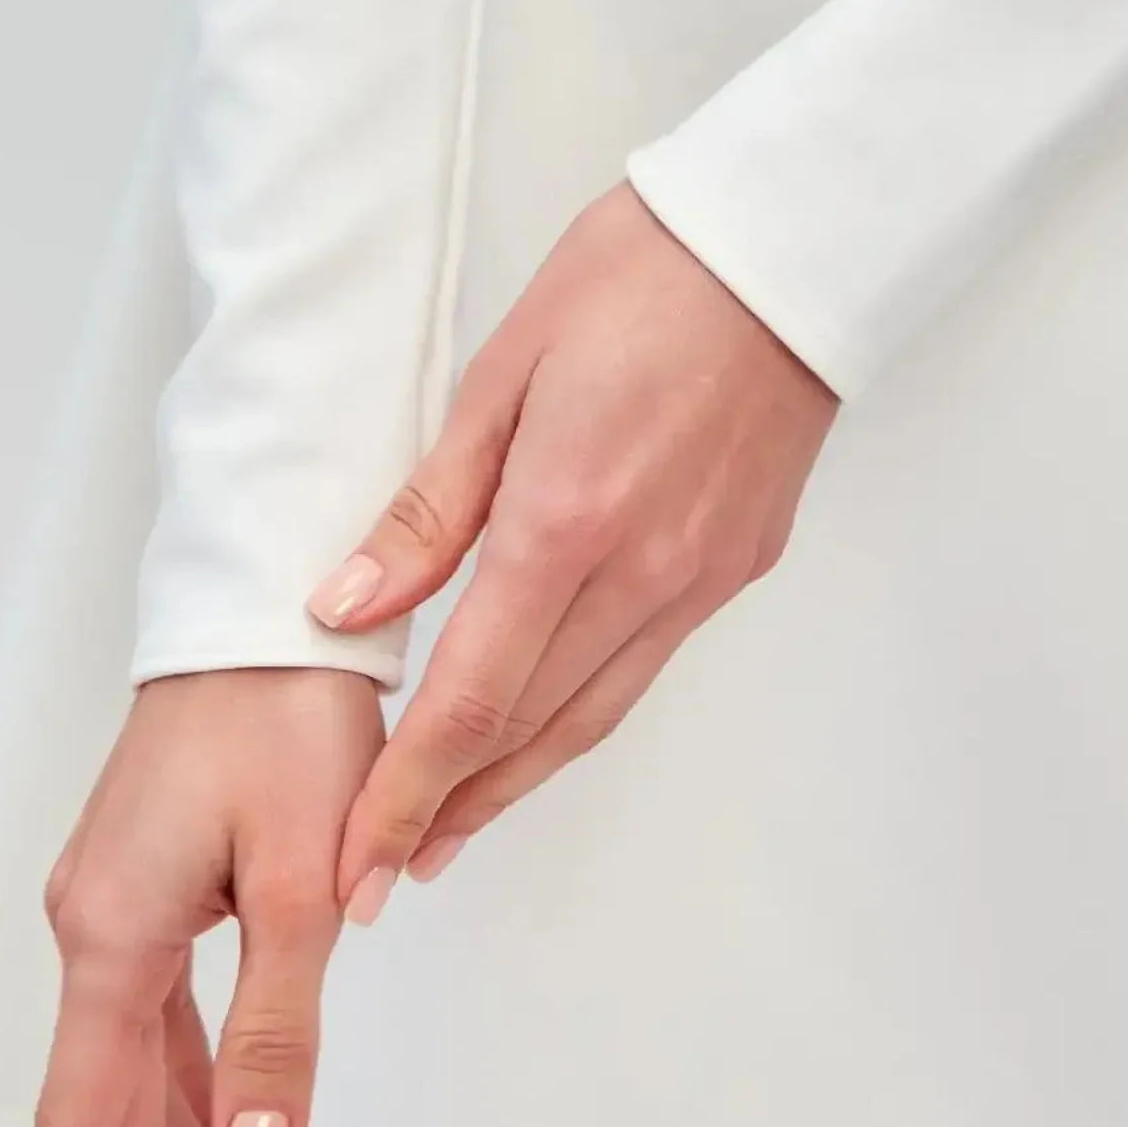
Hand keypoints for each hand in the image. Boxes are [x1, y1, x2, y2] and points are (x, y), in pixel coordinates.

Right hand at [11, 668, 383, 1126]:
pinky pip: (163, 1004)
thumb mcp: (297, 885)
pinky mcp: (156, 873)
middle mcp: (98, 922)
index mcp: (117, 933)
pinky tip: (219, 1111)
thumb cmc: (285, 722)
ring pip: (143, 1058)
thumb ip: (277, 1026)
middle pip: (117, 1100)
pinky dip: (192, 1072)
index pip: (91, 1113)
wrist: (272, 614)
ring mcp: (122, 897)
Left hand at [307, 182, 836, 921]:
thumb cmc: (637, 280)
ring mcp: (696, 581)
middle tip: (383, 876)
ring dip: (512, 787)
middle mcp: (640, 573)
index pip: (471, 698)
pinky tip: (535, 742)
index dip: (407, 791)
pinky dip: (574, 724)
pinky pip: (639, 674)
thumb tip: (348, 607)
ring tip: (448, 835)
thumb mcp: (498, 376)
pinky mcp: (730, 573)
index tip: (359, 856)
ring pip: (589, 719)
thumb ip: (426, 511)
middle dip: (446, 814)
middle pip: (528, 731)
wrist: (779, 250)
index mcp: (566, 520)